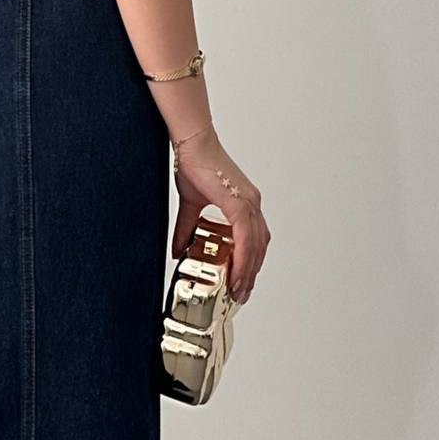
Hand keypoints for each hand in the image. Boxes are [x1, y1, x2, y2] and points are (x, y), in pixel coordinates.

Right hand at [171, 126, 269, 302]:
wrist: (192, 146)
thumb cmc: (194, 165)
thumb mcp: (190, 205)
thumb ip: (187, 229)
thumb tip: (178, 249)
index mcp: (244, 203)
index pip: (255, 239)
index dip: (251, 262)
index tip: (242, 281)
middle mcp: (252, 203)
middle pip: (259, 246)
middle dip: (251, 273)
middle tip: (241, 293)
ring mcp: (249, 203)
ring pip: (256, 245)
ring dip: (249, 270)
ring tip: (239, 289)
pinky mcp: (239, 203)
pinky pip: (246, 238)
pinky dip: (243, 257)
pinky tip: (237, 272)